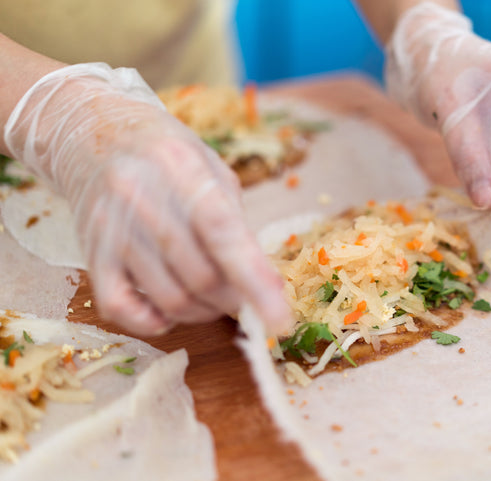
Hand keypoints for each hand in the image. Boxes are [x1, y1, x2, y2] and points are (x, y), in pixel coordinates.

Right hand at [4, 63, 291, 334]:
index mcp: (182, 168)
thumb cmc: (167, 155)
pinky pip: (121, 309)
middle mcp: (141, 197)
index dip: (255, 280)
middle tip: (242, 296)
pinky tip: (168, 310)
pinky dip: (153, 321)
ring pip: (169, 299)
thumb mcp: (212, 169)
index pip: (223, 233)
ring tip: (211, 298)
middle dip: (233, 299)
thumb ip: (237, 222)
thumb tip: (267, 285)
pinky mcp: (90, 253)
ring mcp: (111, 228)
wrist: (94, 134)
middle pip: (201, 276)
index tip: (280, 320)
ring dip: (202, 312)